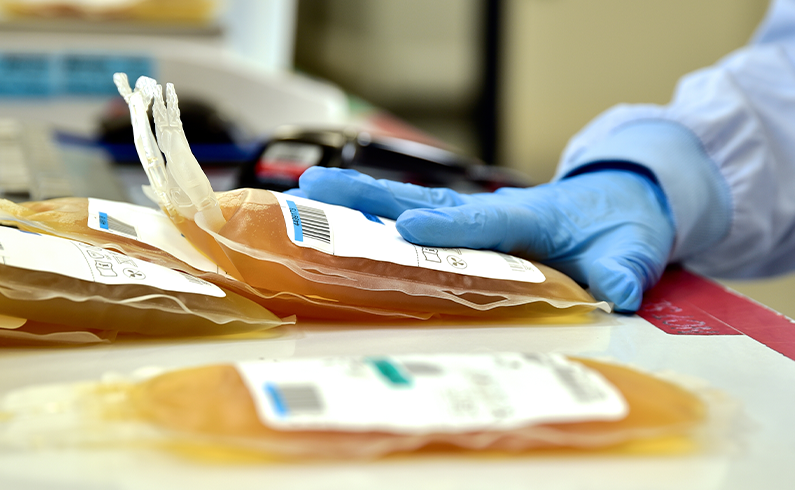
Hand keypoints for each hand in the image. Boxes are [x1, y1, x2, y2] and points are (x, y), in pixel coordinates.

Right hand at [292, 167, 674, 311]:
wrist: (617, 200)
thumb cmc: (619, 224)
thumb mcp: (634, 248)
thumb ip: (624, 269)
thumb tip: (616, 292)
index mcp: (532, 216)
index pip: (484, 221)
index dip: (447, 227)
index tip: (407, 232)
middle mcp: (492, 210)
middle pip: (427, 201)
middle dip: (372, 196)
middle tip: (319, 188)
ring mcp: (473, 213)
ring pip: (411, 203)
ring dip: (361, 198)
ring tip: (309, 192)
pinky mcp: (463, 222)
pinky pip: (414, 217)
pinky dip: (375, 214)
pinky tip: (337, 217)